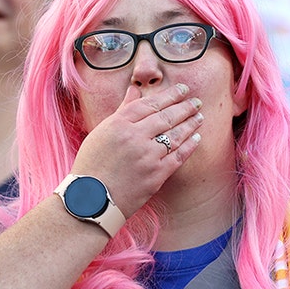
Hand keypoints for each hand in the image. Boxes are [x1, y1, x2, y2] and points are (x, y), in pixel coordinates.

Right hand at [71, 83, 204, 217]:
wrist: (90, 199)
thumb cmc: (93, 164)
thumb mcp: (102, 131)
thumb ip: (122, 110)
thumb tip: (135, 89)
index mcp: (119, 124)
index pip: (150, 104)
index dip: (169, 95)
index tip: (183, 90)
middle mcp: (134, 137)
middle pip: (166, 117)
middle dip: (185, 107)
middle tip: (197, 101)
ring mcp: (146, 156)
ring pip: (175, 135)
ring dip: (190, 124)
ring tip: (199, 116)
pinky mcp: (156, 175)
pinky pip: (178, 156)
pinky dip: (189, 145)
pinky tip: (196, 137)